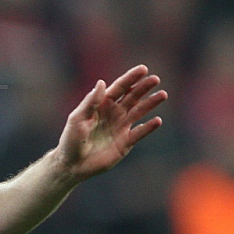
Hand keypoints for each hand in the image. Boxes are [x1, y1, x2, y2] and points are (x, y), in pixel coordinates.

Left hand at [56, 65, 166, 181]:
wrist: (73, 164)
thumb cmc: (71, 139)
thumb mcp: (78, 118)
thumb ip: (91, 102)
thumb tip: (102, 82)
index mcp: (101, 105)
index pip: (119, 88)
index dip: (130, 78)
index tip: (143, 69)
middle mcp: (113, 113)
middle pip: (132, 97)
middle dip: (143, 87)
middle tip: (156, 79)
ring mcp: (120, 127)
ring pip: (139, 112)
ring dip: (150, 103)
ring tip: (163, 94)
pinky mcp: (125, 143)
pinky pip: (139, 132)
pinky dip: (148, 127)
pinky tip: (157, 120)